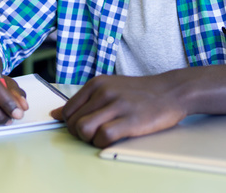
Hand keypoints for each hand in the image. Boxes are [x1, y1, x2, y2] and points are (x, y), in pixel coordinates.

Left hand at [50, 74, 186, 147]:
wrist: (171, 91)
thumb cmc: (139, 92)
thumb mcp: (108, 87)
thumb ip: (82, 100)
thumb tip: (54, 114)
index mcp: (96, 84)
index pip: (67, 111)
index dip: (72, 125)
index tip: (86, 126)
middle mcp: (103, 92)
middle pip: (73, 123)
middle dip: (80, 134)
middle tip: (97, 133)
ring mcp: (117, 105)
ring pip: (83, 130)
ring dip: (89, 139)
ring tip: (103, 136)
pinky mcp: (130, 120)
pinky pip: (103, 137)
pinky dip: (103, 143)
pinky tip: (114, 138)